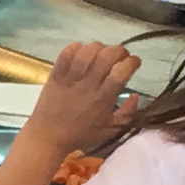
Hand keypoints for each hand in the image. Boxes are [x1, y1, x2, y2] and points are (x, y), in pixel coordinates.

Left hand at [15, 37, 137, 168]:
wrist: (48, 136)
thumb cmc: (81, 135)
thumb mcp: (110, 130)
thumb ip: (127, 114)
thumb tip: (135, 95)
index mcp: (103, 98)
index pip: (122, 71)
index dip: (132, 62)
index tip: (135, 62)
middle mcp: (88, 84)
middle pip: (107, 55)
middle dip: (119, 50)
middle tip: (121, 56)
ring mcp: (71, 78)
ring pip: (88, 50)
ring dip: (100, 47)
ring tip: (102, 53)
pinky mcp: (56, 74)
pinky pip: (67, 53)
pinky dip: (76, 47)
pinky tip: (82, 52)